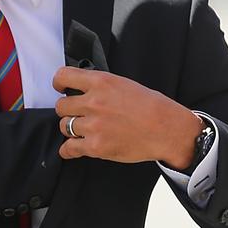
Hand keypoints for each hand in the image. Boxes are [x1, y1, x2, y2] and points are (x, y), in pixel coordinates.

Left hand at [52, 66, 202, 166]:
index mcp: (101, 82)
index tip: (60, 88)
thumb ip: (101, 86)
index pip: (63, 76)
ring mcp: (93, 125)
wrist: (168, 130)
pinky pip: (69, 148)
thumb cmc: (152, 107)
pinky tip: (73, 148)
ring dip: (71, 129)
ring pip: (64, 126)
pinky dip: (69, 150)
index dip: (59, 83)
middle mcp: (94, 102)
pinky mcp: (96, 147)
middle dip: (68, 110)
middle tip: (79, 114)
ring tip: (84, 130)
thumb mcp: (125, 84)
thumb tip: (82, 90)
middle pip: (61, 106)